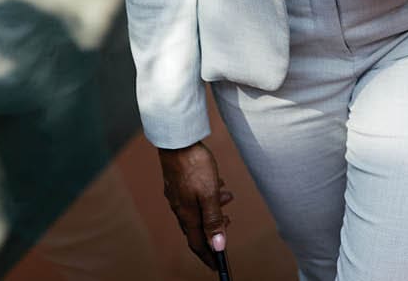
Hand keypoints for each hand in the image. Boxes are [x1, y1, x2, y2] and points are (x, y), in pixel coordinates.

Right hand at [157, 141, 232, 268]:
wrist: (178, 142)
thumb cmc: (195, 166)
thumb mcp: (210, 194)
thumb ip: (214, 220)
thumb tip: (219, 245)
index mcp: (187, 215)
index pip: (198, 244)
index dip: (208, 256)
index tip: (217, 265)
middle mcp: (180, 209)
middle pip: (198, 227)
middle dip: (214, 229)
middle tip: (229, 224)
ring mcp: (178, 196)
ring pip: (198, 209)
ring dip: (214, 208)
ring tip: (228, 197)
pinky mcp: (179, 184)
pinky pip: (195, 196)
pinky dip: (208, 195)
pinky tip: (217, 184)